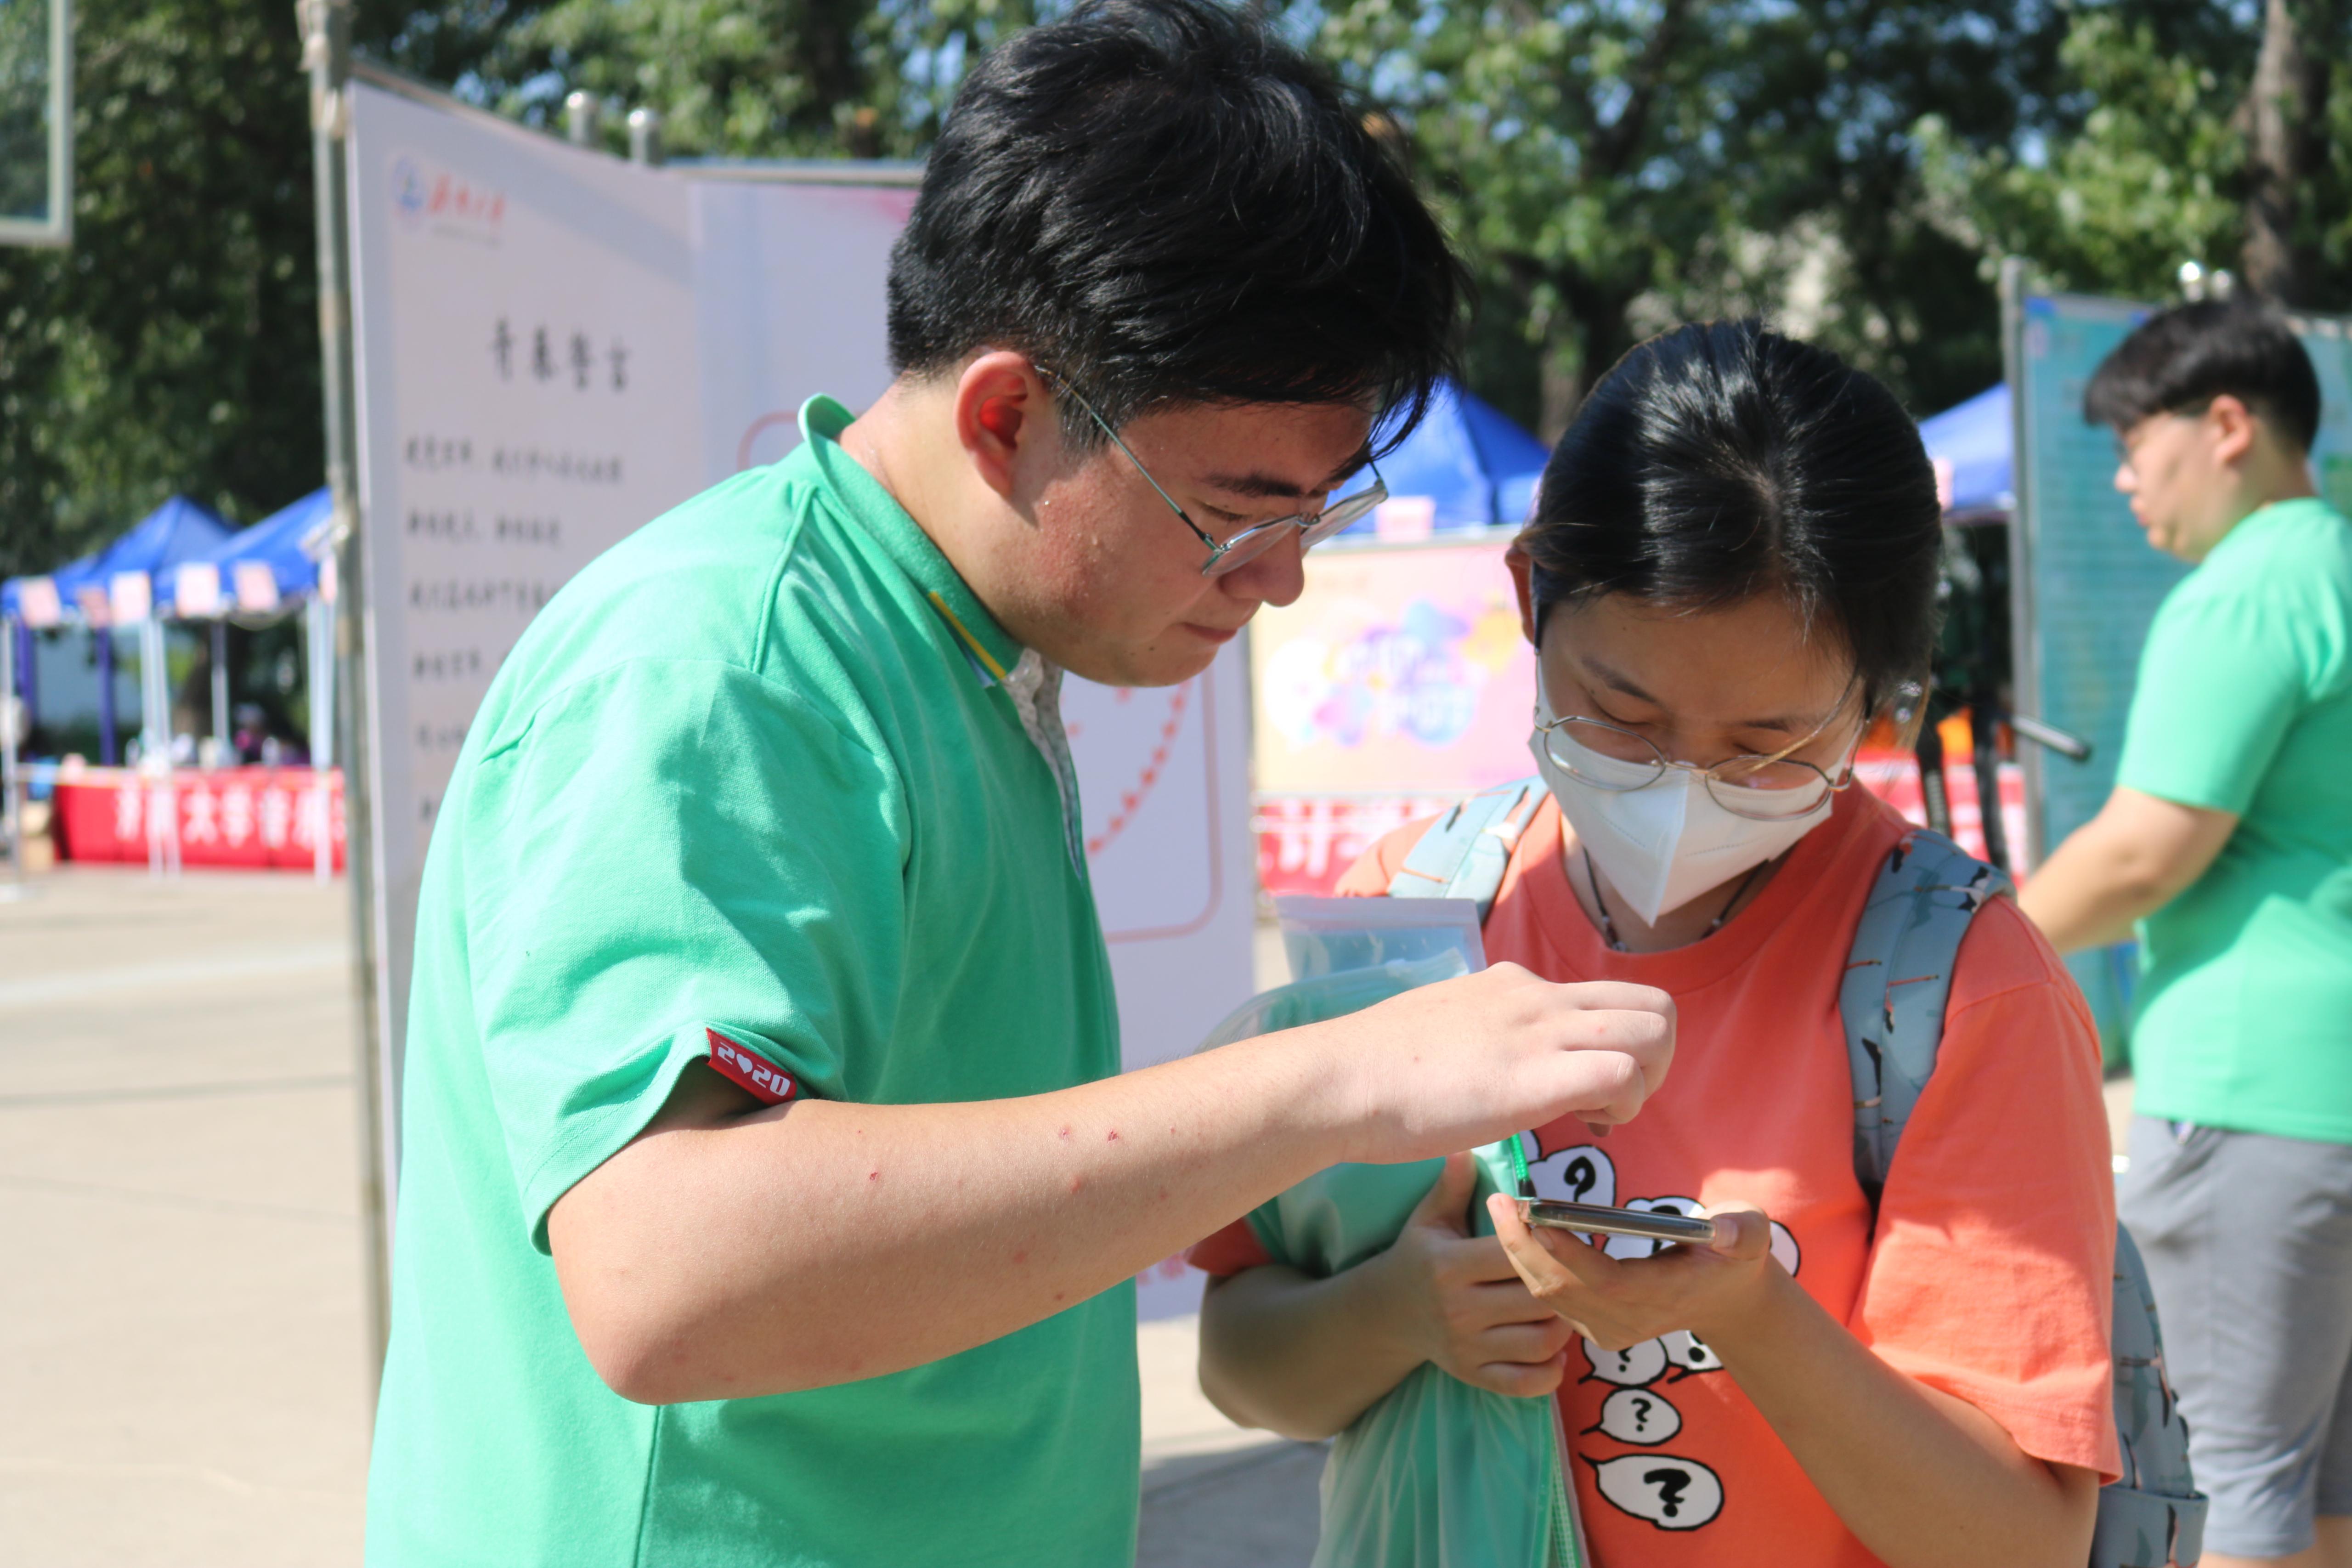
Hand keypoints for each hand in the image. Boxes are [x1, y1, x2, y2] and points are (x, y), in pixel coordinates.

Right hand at [1307, 963, 1674, 1164]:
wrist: (1340, 1079)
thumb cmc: (1375, 1069)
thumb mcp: (1442, 1029)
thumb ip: (1481, 1035)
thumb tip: (1491, 1059)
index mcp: (1513, 984)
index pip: (1606, 994)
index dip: (1617, 1043)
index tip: (1589, 1088)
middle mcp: (1537, 996)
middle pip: (1653, 1003)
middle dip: (1654, 1059)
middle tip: (1612, 1103)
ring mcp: (1540, 1032)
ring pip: (1653, 1030)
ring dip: (1646, 1081)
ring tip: (1599, 1116)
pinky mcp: (1536, 1076)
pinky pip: (1622, 1075)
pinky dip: (1623, 1105)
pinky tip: (1585, 1127)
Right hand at [1369, 1154, 1576, 1397]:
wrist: (1387, 1315)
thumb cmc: (1418, 1257)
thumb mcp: (1428, 1219)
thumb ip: (1452, 1186)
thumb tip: (1465, 1147)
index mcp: (1449, 1265)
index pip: (1512, 1255)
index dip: (1543, 1244)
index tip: (1555, 1236)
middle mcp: (1457, 1309)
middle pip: (1534, 1298)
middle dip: (1562, 1285)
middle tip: (1575, 1273)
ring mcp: (1466, 1348)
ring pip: (1539, 1341)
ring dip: (1564, 1325)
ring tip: (1567, 1306)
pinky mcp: (1473, 1376)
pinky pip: (1526, 1382)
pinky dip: (1550, 1371)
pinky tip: (1554, 1348)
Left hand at [1485, 1192, 1776, 1353]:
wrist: (1726, 1300)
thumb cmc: (1735, 1254)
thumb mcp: (1751, 1233)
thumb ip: (1741, 1230)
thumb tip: (1726, 1229)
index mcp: (1663, 1294)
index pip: (1604, 1281)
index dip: (1566, 1253)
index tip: (1534, 1215)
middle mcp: (1630, 1320)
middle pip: (1562, 1290)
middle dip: (1523, 1246)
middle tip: (1499, 1200)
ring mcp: (1608, 1329)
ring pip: (1547, 1295)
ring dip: (1518, 1253)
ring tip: (1499, 1208)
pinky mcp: (1594, 1326)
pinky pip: (1549, 1299)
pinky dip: (1527, 1265)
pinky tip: (1514, 1231)